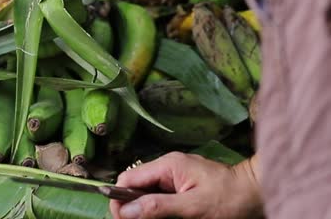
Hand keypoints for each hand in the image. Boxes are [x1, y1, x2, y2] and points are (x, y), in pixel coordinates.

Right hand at [109, 152, 262, 218]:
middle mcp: (167, 166)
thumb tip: (125, 210)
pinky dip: (158, 207)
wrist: (259, 192)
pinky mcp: (183, 184)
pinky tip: (164, 216)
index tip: (121, 218)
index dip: (119, 198)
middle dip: (131, 205)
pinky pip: (161, 194)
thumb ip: (158, 206)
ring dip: (145, 208)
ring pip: (147, 191)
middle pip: (135, 185)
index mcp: (167, 166)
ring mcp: (175, 175)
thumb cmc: (230, 198)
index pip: (129, 178)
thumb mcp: (193, 206)